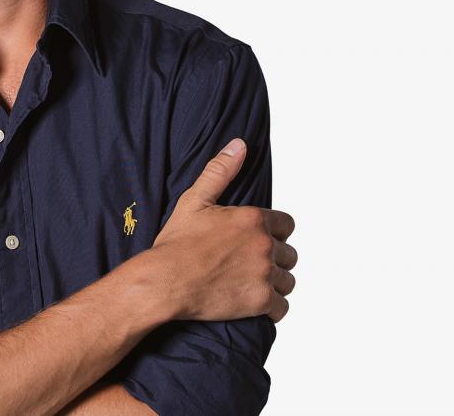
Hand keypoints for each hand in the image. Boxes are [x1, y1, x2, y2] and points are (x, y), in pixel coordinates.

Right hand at [149, 138, 297, 322]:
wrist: (164, 281)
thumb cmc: (176, 243)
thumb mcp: (195, 200)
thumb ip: (220, 171)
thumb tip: (239, 146)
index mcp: (253, 219)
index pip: (286, 224)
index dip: (273, 231)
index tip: (257, 239)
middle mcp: (264, 245)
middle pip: (289, 254)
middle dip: (274, 258)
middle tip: (250, 263)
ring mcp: (264, 275)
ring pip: (287, 280)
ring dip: (274, 283)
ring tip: (252, 283)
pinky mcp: (260, 301)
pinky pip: (282, 307)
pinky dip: (272, 307)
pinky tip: (255, 303)